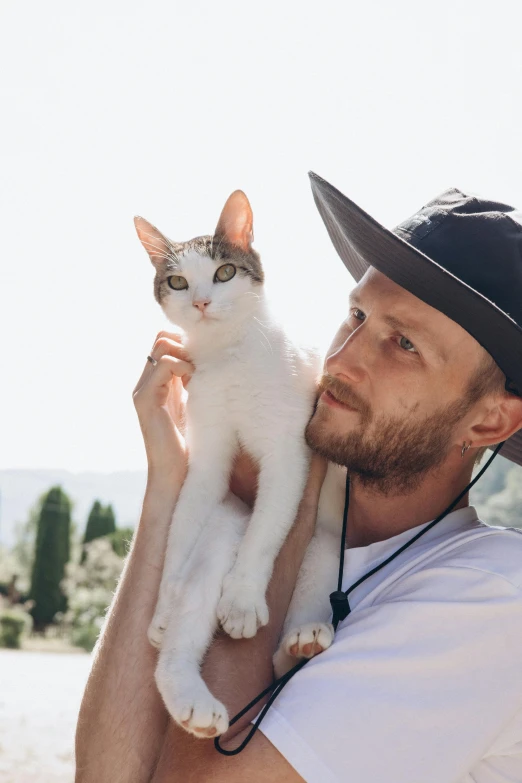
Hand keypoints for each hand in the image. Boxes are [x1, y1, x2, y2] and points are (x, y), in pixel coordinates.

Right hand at [133, 331, 194, 477]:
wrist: (176, 476)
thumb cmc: (191, 445)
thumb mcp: (196, 406)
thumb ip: (194, 384)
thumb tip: (212, 360)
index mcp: (157, 383)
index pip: (166, 342)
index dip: (187, 345)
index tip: (206, 364)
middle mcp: (145, 383)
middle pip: (162, 338)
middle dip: (186, 345)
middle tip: (202, 368)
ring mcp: (142, 390)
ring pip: (162, 345)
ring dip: (185, 355)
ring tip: (197, 378)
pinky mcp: (145, 400)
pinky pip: (163, 365)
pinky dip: (182, 367)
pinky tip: (193, 384)